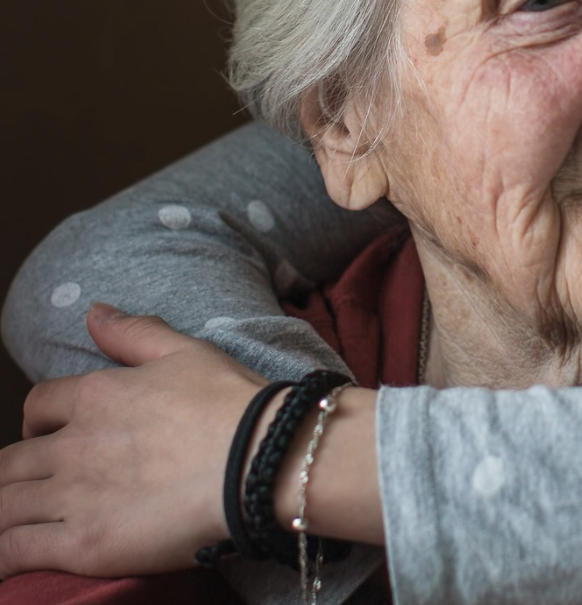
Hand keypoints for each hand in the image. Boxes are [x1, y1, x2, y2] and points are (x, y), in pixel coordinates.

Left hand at [0, 303, 264, 577]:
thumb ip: (135, 333)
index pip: (37, 406)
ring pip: (4, 505)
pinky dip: (3, 557)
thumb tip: (94, 312)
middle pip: (10, 461)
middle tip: (29, 488)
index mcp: (96, 396)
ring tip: (11, 524)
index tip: (48, 436)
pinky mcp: (83, 543)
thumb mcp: (189, 352)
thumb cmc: (233, 405)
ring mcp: (74, 496)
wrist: (261, 460)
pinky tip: (5, 563)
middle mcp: (74, 444)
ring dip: (5, 512)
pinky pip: (15, 551)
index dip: (37, 422)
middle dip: (13, 474)